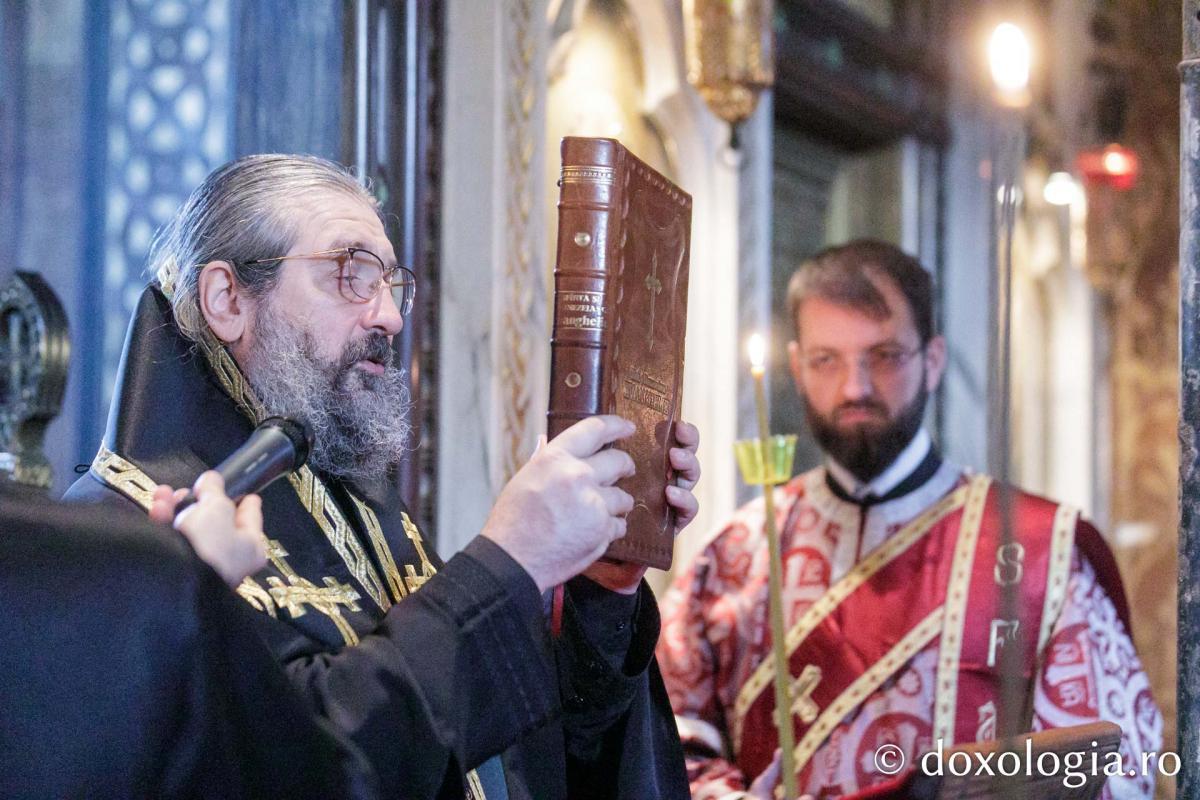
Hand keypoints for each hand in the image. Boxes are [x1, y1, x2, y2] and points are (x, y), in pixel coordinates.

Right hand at [150, 471, 267, 586]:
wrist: (174, 581)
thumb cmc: (208, 544)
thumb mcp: (217, 507)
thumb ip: (214, 489)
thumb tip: (211, 480)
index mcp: (250, 547)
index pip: (251, 519)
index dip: (248, 503)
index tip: (249, 494)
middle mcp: (228, 559)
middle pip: (216, 521)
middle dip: (201, 500)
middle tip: (192, 489)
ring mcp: (201, 565)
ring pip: (190, 527)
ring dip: (177, 506)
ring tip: (166, 494)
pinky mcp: (174, 568)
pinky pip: (171, 538)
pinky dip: (163, 520)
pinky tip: (158, 506)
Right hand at [482, 415, 635, 592]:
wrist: (512, 560)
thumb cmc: (512, 520)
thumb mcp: (524, 479)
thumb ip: (544, 460)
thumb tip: (545, 440)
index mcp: (555, 458)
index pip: (595, 430)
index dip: (616, 425)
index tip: (629, 427)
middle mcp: (577, 476)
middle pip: (618, 461)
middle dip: (626, 466)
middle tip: (626, 470)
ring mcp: (593, 503)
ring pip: (623, 497)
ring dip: (618, 503)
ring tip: (604, 509)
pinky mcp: (602, 530)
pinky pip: (620, 524)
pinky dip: (612, 528)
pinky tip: (596, 531)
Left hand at [582, 419, 700, 593]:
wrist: (573, 562)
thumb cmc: (567, 521)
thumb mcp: (565, 485)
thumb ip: (565, 462)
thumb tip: (549, 437)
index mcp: (630, 460)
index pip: (653, 435)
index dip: (665, 423)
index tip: (666, 414)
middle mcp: (651, 476)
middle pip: (678, 448)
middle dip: (684, 438)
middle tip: (678, 431)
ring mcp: (663, 500)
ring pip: (688, 475)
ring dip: (687, 463)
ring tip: (676, 459)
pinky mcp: (670, 524)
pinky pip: (688, 511)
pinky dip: (685, 499)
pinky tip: (672, 494)